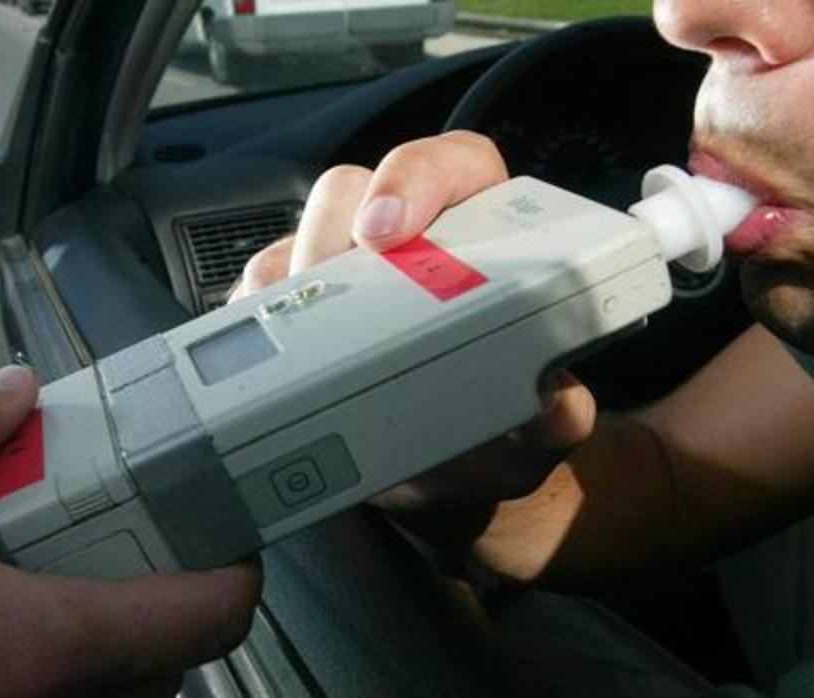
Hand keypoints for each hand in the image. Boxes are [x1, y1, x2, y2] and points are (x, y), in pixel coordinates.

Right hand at [0, 366, 258, 696]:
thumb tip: (16, 393)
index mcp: (23, 644)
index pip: (193, 622)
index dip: (236, 577)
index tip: (238, 537)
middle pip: (160, 680)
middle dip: (175, 614)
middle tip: (158, 540)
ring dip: (118, 652)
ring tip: (88, 572)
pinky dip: (53, 671)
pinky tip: (6, 610)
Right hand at [230, 131, 596, 561]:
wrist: (452, 477)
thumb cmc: (501, 430)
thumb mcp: (540, 426)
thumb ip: (558, 412)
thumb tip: (555, 405)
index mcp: (482, 235)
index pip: (454, 166)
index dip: (417, 178)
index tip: (390, 228)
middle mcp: (406, 239)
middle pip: (352, 191)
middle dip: (332, 234)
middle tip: (333, 291)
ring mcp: (342, 271)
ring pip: (295, 239)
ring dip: (290, 284)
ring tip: (302, 343)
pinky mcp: (292, 310)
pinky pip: (256, 295)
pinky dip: (255, 322)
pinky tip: (269, 360)